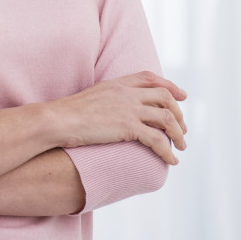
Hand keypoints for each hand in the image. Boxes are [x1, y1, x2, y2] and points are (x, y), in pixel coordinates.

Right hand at [47, 71, 188, 164]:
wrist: (58, 120)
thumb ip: (107, 98)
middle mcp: (127, 93)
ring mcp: (129, 109)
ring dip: (178, 134)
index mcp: (118, 83)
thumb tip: (113, 109)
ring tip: (181, 147)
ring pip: (166, 118)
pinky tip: (170, 161)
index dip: (170, 86)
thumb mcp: (91, 97)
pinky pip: (157, 139)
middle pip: (165, 97)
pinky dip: (167, 151)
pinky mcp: (127, 127)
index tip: (181, 95)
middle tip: (183, 129)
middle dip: (178, 114)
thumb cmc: (67, 114)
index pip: (150, 78)